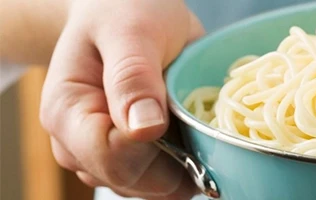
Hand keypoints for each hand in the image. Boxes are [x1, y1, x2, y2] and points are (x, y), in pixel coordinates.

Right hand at [39, 0, 203, 197]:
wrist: (125, 9)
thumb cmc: (125, 10)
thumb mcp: (131, 30)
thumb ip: (133, 77)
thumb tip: (145, 129)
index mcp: (66, 112)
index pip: (113, 159)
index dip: (157, 149)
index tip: (183, 115)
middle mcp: (76, 144)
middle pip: (133, 182)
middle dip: (175, 160)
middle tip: (197, 114)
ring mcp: (102, 156)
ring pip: (151, 189)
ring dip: (184, 163)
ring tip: (190, 116)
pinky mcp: (130, 159)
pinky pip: (163, 182)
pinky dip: (186, 163)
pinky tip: (192, 130)